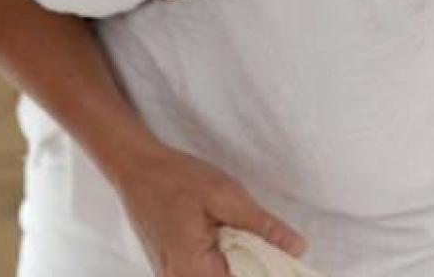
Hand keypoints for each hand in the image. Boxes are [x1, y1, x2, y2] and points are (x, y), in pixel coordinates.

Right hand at [104, 140, 306, 276]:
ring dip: (238, 266)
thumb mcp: (224, 194)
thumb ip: (262, 226)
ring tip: (242, 240)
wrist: (135, 168)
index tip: (284, 260)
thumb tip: (298, 249)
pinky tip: (227, 242)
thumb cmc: (175, 178)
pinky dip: (223, 264)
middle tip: (268, 248)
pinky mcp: (172, 272)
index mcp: (194, 269)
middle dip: (253, 268)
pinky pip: (204, 275)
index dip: (267, 272)